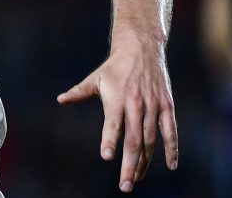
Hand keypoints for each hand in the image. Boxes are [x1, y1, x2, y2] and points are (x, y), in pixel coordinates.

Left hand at [57, 32, 178, 192]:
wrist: (141, 47)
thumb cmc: (114, 67)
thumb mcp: (95, 78)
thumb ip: (78, 92)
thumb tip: (60, 99)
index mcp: (116, 100)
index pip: (112, 125)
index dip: (110, 140)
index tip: (106, 156)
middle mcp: (135, 105)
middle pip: (134, 140)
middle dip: (129, 165)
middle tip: (125, 185)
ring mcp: (152, 106)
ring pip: (150, 140)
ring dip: (145, 162)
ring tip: (137, 178)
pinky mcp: (166, 106)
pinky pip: (170, 131)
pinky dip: (172, 148)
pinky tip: (170, 165)